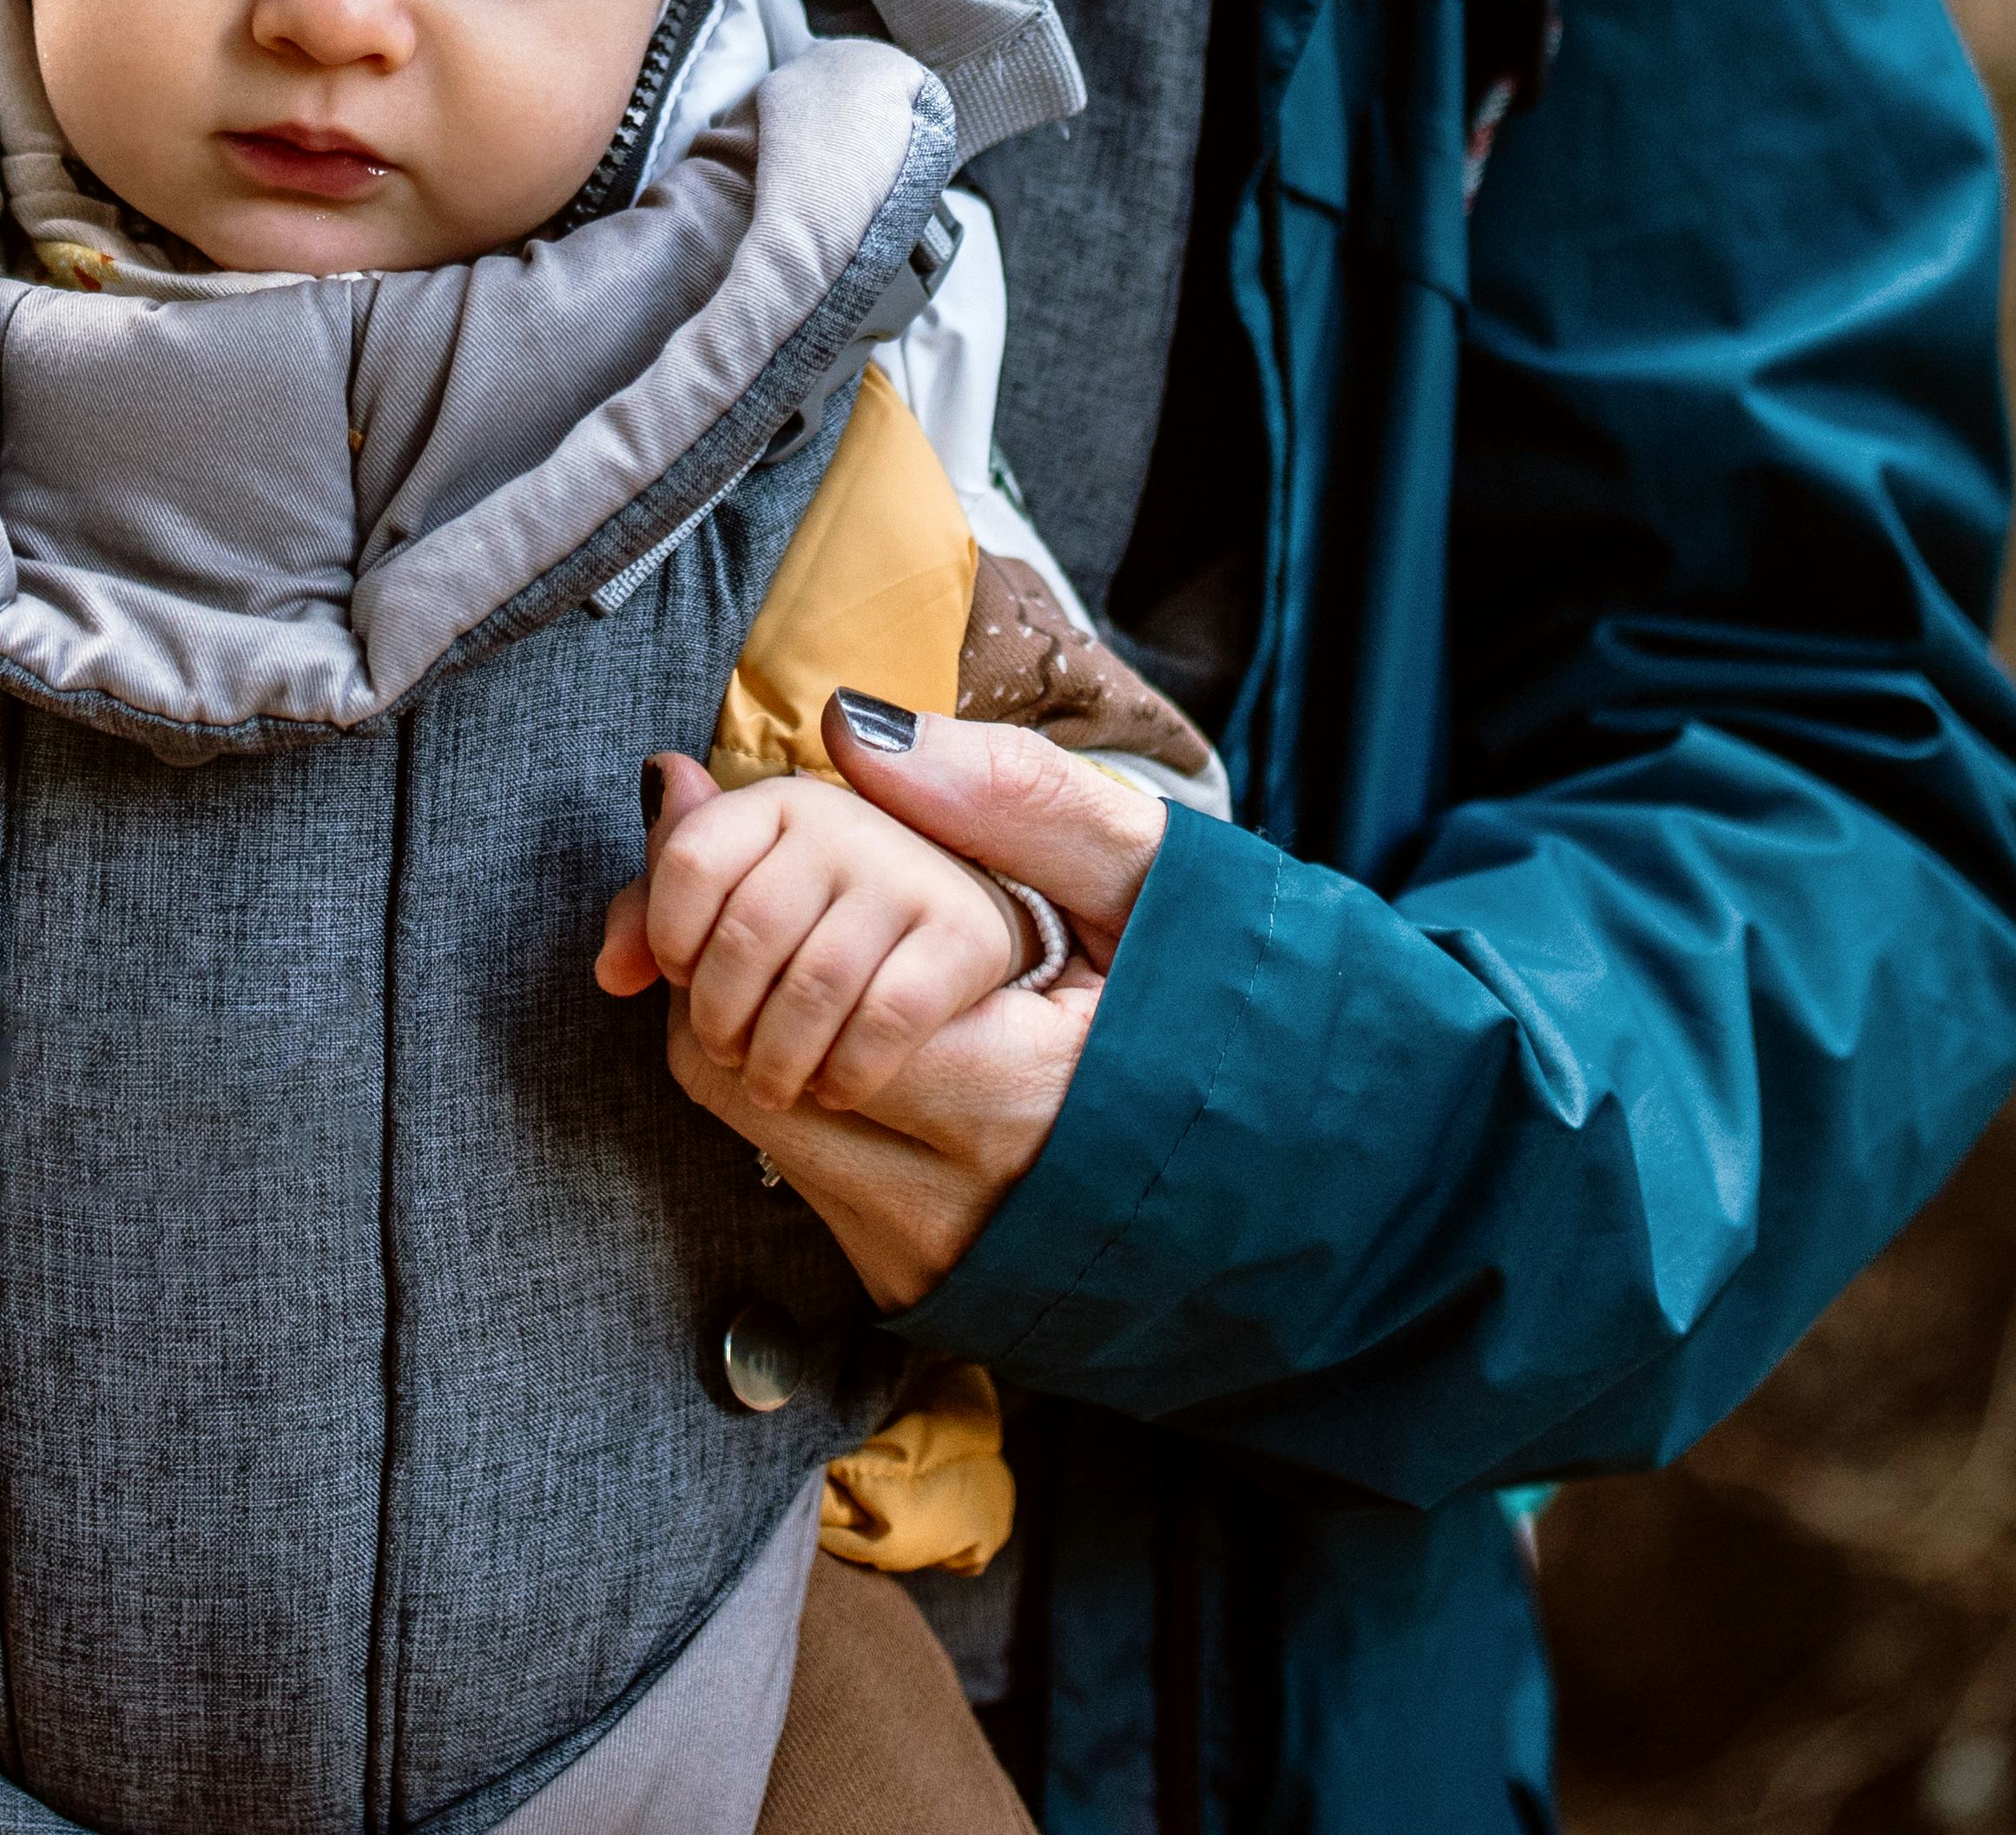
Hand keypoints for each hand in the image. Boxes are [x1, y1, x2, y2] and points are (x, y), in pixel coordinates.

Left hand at [594, 693, 1165, 1310]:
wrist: (1284, 1177)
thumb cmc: (1224, 1004)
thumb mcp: (1145, 878)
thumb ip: (1008, 800)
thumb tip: (853, 726)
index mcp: (1012, 1095)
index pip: (789, 1001)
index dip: (748, 915)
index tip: (772, 848)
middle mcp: (949, 1203)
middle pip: (738, 1075)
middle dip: (730, 972)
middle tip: (779, 900)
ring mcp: (921, 1257)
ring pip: (751, 1128)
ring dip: (752, 1030)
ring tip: (824, 964)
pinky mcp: (903, 1289)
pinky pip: (797, 1174)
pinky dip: (796, 1094)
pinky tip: (856, 1043)